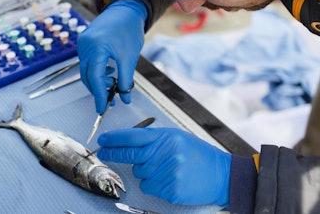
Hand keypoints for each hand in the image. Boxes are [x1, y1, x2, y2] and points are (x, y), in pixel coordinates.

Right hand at [77, 0, 146, 113]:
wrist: (125, 11)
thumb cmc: (128, 30)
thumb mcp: (129, 58)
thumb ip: (126, 80)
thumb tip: (125, 98)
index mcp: (96, 48)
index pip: (94, 78)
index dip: (99, 95)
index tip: (103, 109)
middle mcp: (85, 46)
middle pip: (87, 77)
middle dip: (99, 90)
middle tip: (112, 100)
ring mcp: (82, 44)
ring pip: (86, 71)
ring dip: (98, 81)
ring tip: (113, 84)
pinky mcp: (84, 44)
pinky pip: (87, 63)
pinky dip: (96, 72)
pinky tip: (109, 72)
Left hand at [97, 128, 230, 206]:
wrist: (221, 174)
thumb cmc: (198, 155)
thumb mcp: (177, 138)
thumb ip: (154, 140)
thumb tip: (128, 144)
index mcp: (167, 138)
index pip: (134, 136)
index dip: (115, 138)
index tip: (103, 140)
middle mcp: (165, 153)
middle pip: (129, 155)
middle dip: (113, 154)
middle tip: (103, 153)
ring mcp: (167, 172)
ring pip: (139, 173)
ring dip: (145, 172)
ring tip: (166, 168)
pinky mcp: (170, 189)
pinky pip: (148, 187)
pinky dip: (153, 184)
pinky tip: (169, 179)